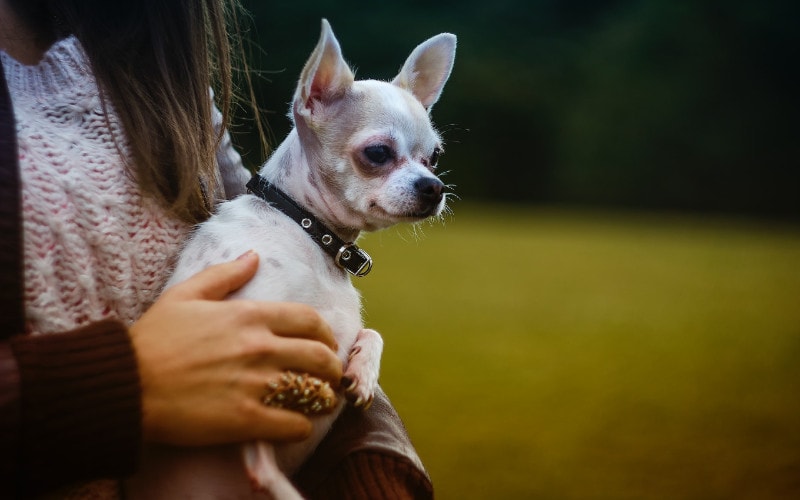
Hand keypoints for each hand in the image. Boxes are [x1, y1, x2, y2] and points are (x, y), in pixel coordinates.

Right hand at [129, 251, 341, 445]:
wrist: (124, 384)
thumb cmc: (152, 339)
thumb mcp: (185, 295)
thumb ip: (224, 275)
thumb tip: (254, 256)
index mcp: (250, 316)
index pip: (310, 320)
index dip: (326, 334)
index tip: (325, 344)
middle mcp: (260, 347)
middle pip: (321, 357)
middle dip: (332, 369)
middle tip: (328, 378)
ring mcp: (256, 384)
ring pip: (315, 391)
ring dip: (323, 399)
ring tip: (319, 403)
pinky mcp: (246, 419)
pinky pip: (294, 425)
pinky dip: (302, 426)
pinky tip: (295, 425)